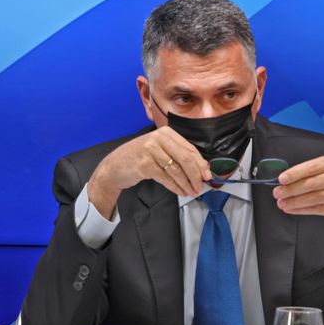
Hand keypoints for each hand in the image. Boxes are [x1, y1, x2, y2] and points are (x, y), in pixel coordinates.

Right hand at [87, 127, 209, 217]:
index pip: (190, 149)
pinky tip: (180, 191)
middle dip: (196, 175)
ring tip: (191, 191)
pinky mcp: (144, 164)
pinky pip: (166, 178)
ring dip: (187, 184)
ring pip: (177, 170)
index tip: (208, 175)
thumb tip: (204, 167)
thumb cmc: (140, 157)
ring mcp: (150, 150)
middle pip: (185, 158)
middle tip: (200, 186)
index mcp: (165, 132)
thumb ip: (179, 155)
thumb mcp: (160, 150)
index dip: (201, 164)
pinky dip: (176, 187)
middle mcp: (157, 138)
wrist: (115, 165)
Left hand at [274, 155, 323, 244]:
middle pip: (310, 184)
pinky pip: (316, 209)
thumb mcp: (321, 172)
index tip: (281, 179)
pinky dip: (300, 209)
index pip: (310, 168)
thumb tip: (281, 181)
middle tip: (277, 193)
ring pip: (312, 198)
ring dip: (294, 201)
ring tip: (281, 203)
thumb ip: (303, 174)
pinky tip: (291, 209)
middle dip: (290, 190)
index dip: (294, 174)